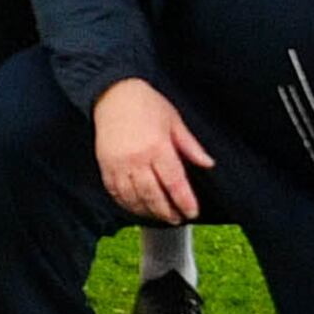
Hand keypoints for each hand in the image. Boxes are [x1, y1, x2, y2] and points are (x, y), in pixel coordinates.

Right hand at [91, 78, 210, 223]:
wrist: (113, 94)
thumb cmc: (146, 104)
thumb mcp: (174, 121)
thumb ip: (190, 145)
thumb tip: (208, 163)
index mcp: (158, 147)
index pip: (175, 183)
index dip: (185, 201)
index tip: (192, 212)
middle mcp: (137, 159)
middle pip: (154, 196)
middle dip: (167, 212)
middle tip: (177, 219)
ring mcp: (119, 164)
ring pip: (134, 198)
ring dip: (148, 212)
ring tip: (160, 216)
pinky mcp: (105, 166)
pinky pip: (116, 193)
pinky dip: (127, 204)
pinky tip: (137, 207)